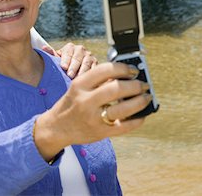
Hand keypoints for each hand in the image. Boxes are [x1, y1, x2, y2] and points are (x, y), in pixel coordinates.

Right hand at [33, 62, 150, 160]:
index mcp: (79, 85)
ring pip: (124, 109)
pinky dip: (137, 119)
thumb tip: (127, 76)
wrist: (56, 127)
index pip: (105, 70)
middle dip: (135, 85)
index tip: (133, 71)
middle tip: (143, 85)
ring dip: (140, 102)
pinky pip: (125, 126)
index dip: (124, 68)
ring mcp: (93, 118)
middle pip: (117, 88)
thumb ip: (98, 81)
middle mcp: (85, 101)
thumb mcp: (78, 88)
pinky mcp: (100, 132)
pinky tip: (141, 114)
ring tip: (146, 98)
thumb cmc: (72, 104)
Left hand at [42, 43, 97, 78]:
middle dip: (73, 67)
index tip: (63, 67)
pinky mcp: (96, 63)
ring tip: (78, 79)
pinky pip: (94, 68)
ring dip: (82, 71)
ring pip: (86, 63)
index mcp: (70, 47)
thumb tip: (44, 48)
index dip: (65, 60)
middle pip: (77, 58)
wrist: (75, 67)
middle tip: (70, 75)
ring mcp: (89, 56)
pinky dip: (91, 74)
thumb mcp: (57, 59)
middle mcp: (81, 49)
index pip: (68, 53)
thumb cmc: (63, 64)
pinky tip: (88, 80)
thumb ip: (51, 54)